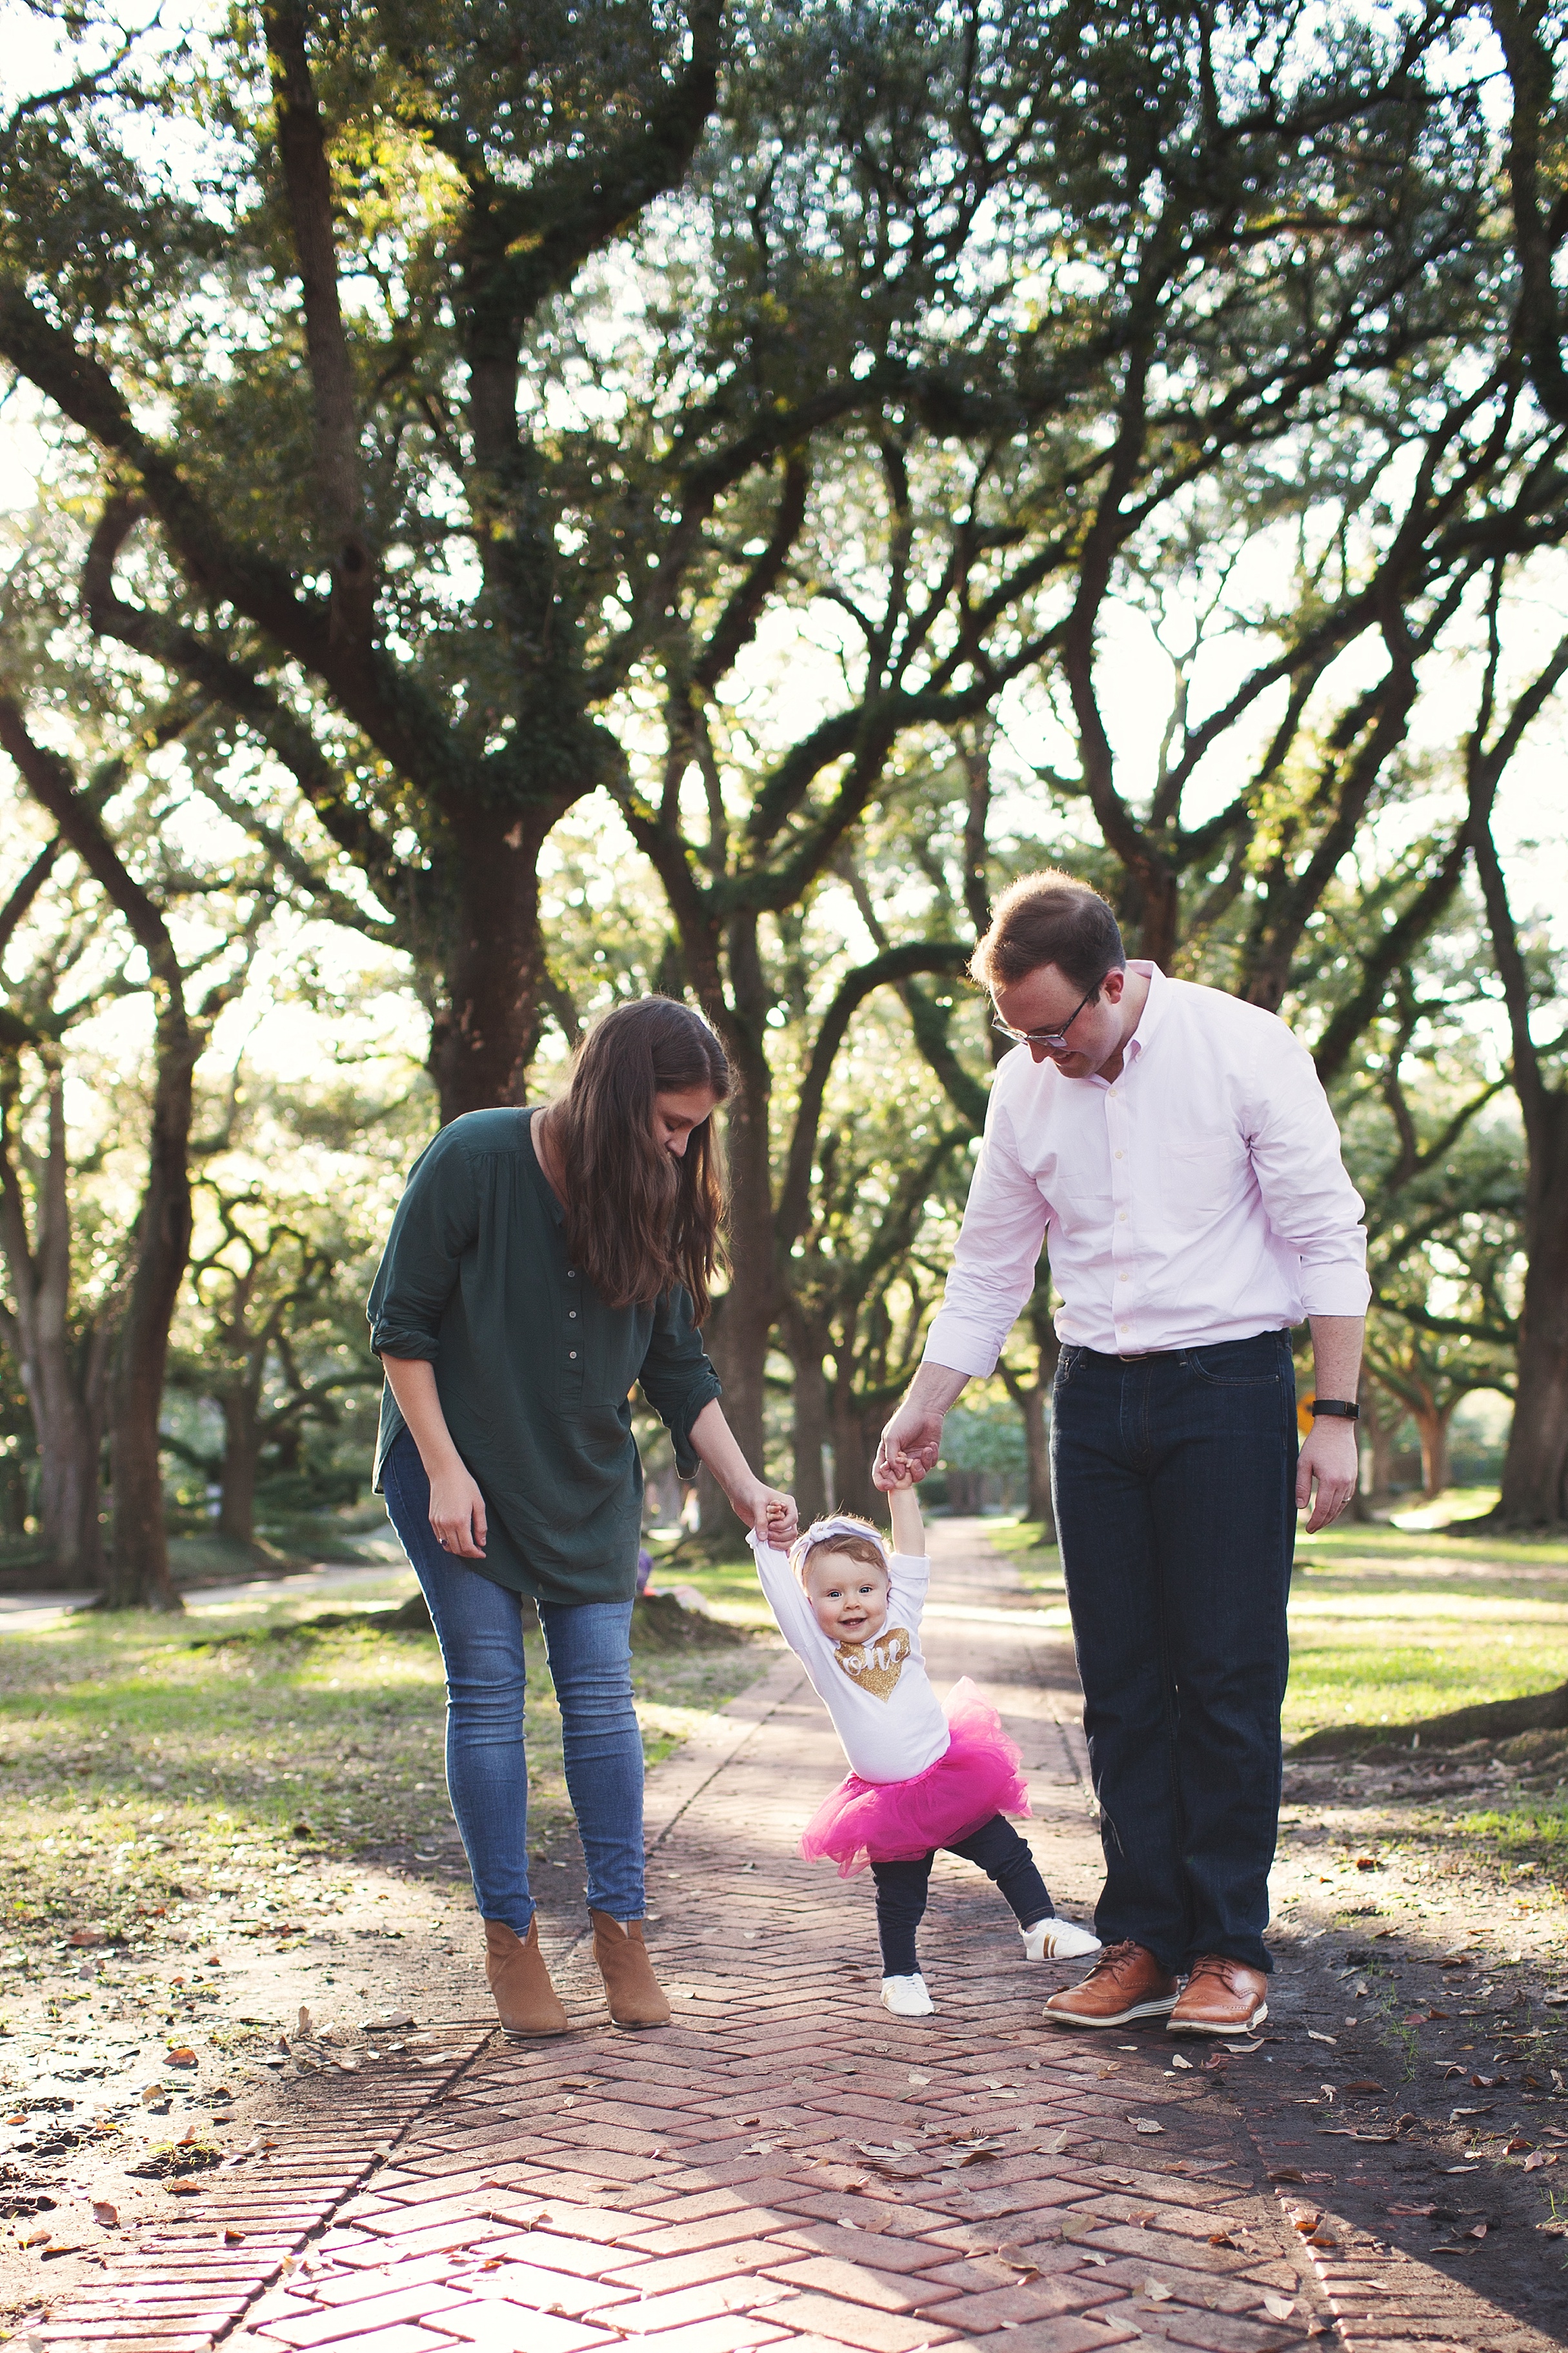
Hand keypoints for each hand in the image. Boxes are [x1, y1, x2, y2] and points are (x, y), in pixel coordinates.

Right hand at [428, 1464, 487, 1557]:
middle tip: (477, 1551)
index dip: (476, 1554)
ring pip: (446, 1545)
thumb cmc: (465, 1485)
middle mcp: (446, 1525)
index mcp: (460, 1521)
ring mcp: (437, 1523)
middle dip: (468, 1554)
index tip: (482, 1554)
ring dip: (457, 1549)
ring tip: (468, 1545)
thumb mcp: (479, 1504)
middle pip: (456, 1549)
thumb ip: (481, 1526)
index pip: (467, 1547)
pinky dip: (448, 1542)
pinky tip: (456, 1537)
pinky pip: (439, 1538)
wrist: (445, 1472)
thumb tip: (482, 1543)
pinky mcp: (432, 1519)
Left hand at [729, 1480, 797, 1543]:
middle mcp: (785, 1516)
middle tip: (767, 1535)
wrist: (740, 1492)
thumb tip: (763, 1538)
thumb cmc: (751, 1492)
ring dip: (779, 1544)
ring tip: (766, 1542)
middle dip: (780, 1537)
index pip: (793, 1519)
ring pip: (787, 1540)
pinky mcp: (769, 1531)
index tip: (771, 1525)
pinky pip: (777, 1542)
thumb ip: (761, 1520)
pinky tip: (772, 1551)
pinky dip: (777, 1548)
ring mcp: (778, 1524)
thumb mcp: (757, 1504)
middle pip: (792, 1532)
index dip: (783, 1526)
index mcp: (787, 1505)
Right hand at [874, 1401, 942, 1490]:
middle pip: (900, 1480)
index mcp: (886, 1454)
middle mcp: (899, 1460)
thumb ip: (892, 1458)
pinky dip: (930, 1457)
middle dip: (907, 1476)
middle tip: (913, 1463)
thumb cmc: (904, 1421)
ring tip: (924, 1452)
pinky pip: (929, 1466)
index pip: (880, 1474)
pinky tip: (930, 1445)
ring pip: (917, 1476)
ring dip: (921, 1467)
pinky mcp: (927, 1456)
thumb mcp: (892, 1438)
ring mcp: (914, 1458)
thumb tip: (899, 1476)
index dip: (882, 1483)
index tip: (889, 1485)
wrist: (925, 1410)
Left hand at [1296, 1417, 1357, 1532]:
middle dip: (1322, 1522)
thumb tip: (1300, 1507)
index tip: (1308, 1530)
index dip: (1315, 1522)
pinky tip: (1330, 1509)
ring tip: (1320, 1522)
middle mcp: (1343, 1483)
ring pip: (1341, 1506)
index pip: (1322, 1509)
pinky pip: (1346, 1498)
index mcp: (1330, 1481)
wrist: (1336, 1427)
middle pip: (1333, 1511)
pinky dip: (1338, 1506)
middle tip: (1312, 1530)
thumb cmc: (1317, 1444)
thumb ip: (1301, 1486)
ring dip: (1331, 1516)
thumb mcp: (1303, 1463)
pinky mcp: (1353, 1477)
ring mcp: (1351, 1481)